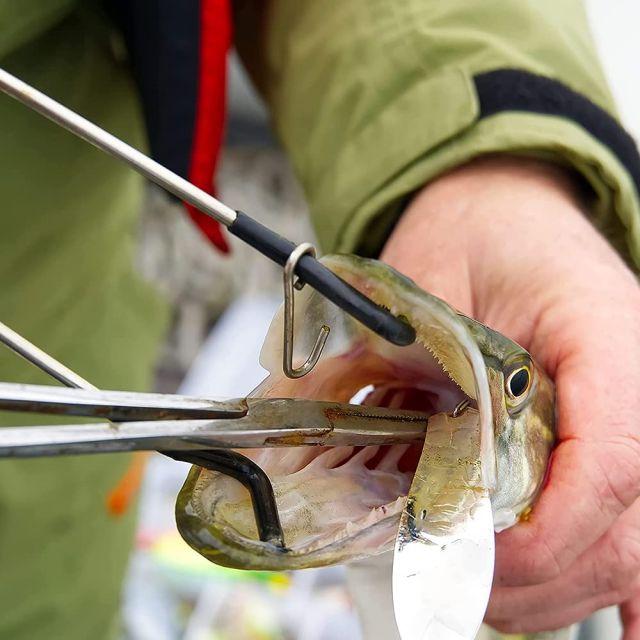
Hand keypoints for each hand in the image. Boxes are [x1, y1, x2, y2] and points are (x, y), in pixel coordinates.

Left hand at [381, 156, 639, 636]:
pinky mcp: (607, 435)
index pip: (614, 463)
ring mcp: (629, 416)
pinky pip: (627, 530)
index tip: (477, 556)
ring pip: (626, 550)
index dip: (550, 533)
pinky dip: (597, 579)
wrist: (505, 212)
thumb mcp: (430, 281)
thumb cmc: (480, 234)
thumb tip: (342, 437)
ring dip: (553, 589)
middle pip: (624, 529)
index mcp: (607, 339)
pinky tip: (559, 598)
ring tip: (477, 587)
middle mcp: (637, 387)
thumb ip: (408, 363)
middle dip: (539, 577)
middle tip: (456, 581)